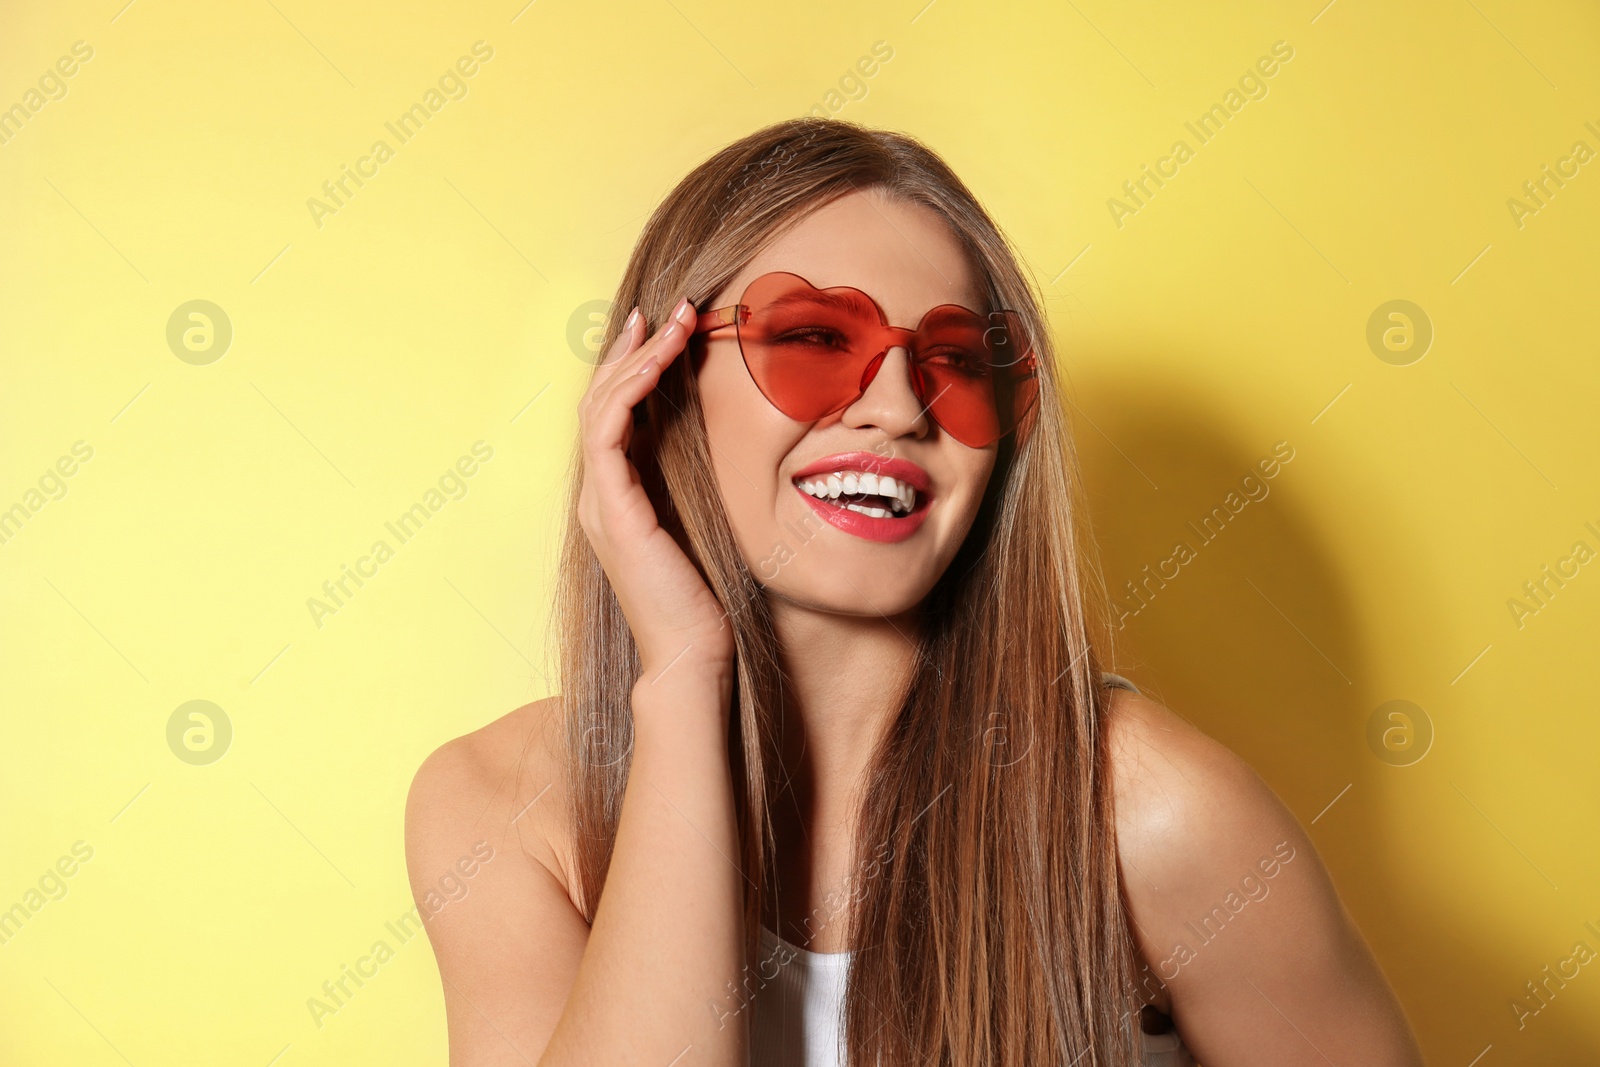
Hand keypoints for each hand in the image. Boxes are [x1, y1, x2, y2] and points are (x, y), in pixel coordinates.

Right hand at [576, 297, 735, 682]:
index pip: (613, 413)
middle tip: (668, 309)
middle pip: (600, 398)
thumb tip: (726, 442)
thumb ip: (697, 484)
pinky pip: (608, 430)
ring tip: (670, 321)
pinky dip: (631, 388)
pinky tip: (661, 362)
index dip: (633, 365)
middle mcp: (600, 493)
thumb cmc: (705, 599)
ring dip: (635, 356)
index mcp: (617, 496)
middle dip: (632, 347)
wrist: (693, 654)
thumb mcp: (705, 524)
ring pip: (600, 404)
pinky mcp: (612, 509)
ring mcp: (600, 501)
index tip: (664, 327)